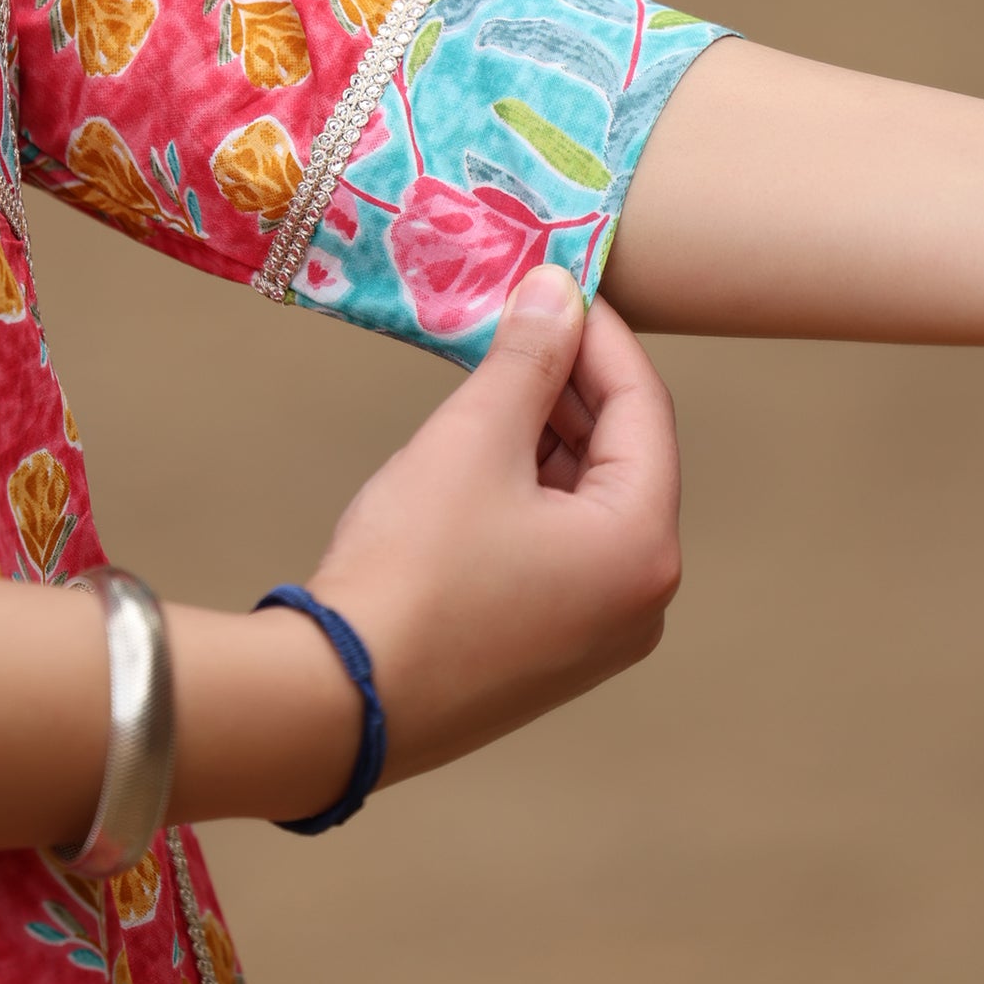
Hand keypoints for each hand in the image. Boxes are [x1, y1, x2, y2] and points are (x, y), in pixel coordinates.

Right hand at [309, 263, 681, 785]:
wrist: (339, 700)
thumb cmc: (414, 567)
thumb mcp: (473, 440)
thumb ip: (527, 359)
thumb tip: (559, 290)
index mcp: (643, 545)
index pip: (644, 408)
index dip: (600, 336)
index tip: (555, 284)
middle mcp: (640, 598)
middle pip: (621, 457)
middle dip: (570, 383)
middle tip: (516, 322)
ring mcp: (595, 635)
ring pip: (586, 502)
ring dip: (545, 434)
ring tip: (490, 377)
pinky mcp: (546, 652)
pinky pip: (558, 546)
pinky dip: (528, 489)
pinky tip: (479, 452)